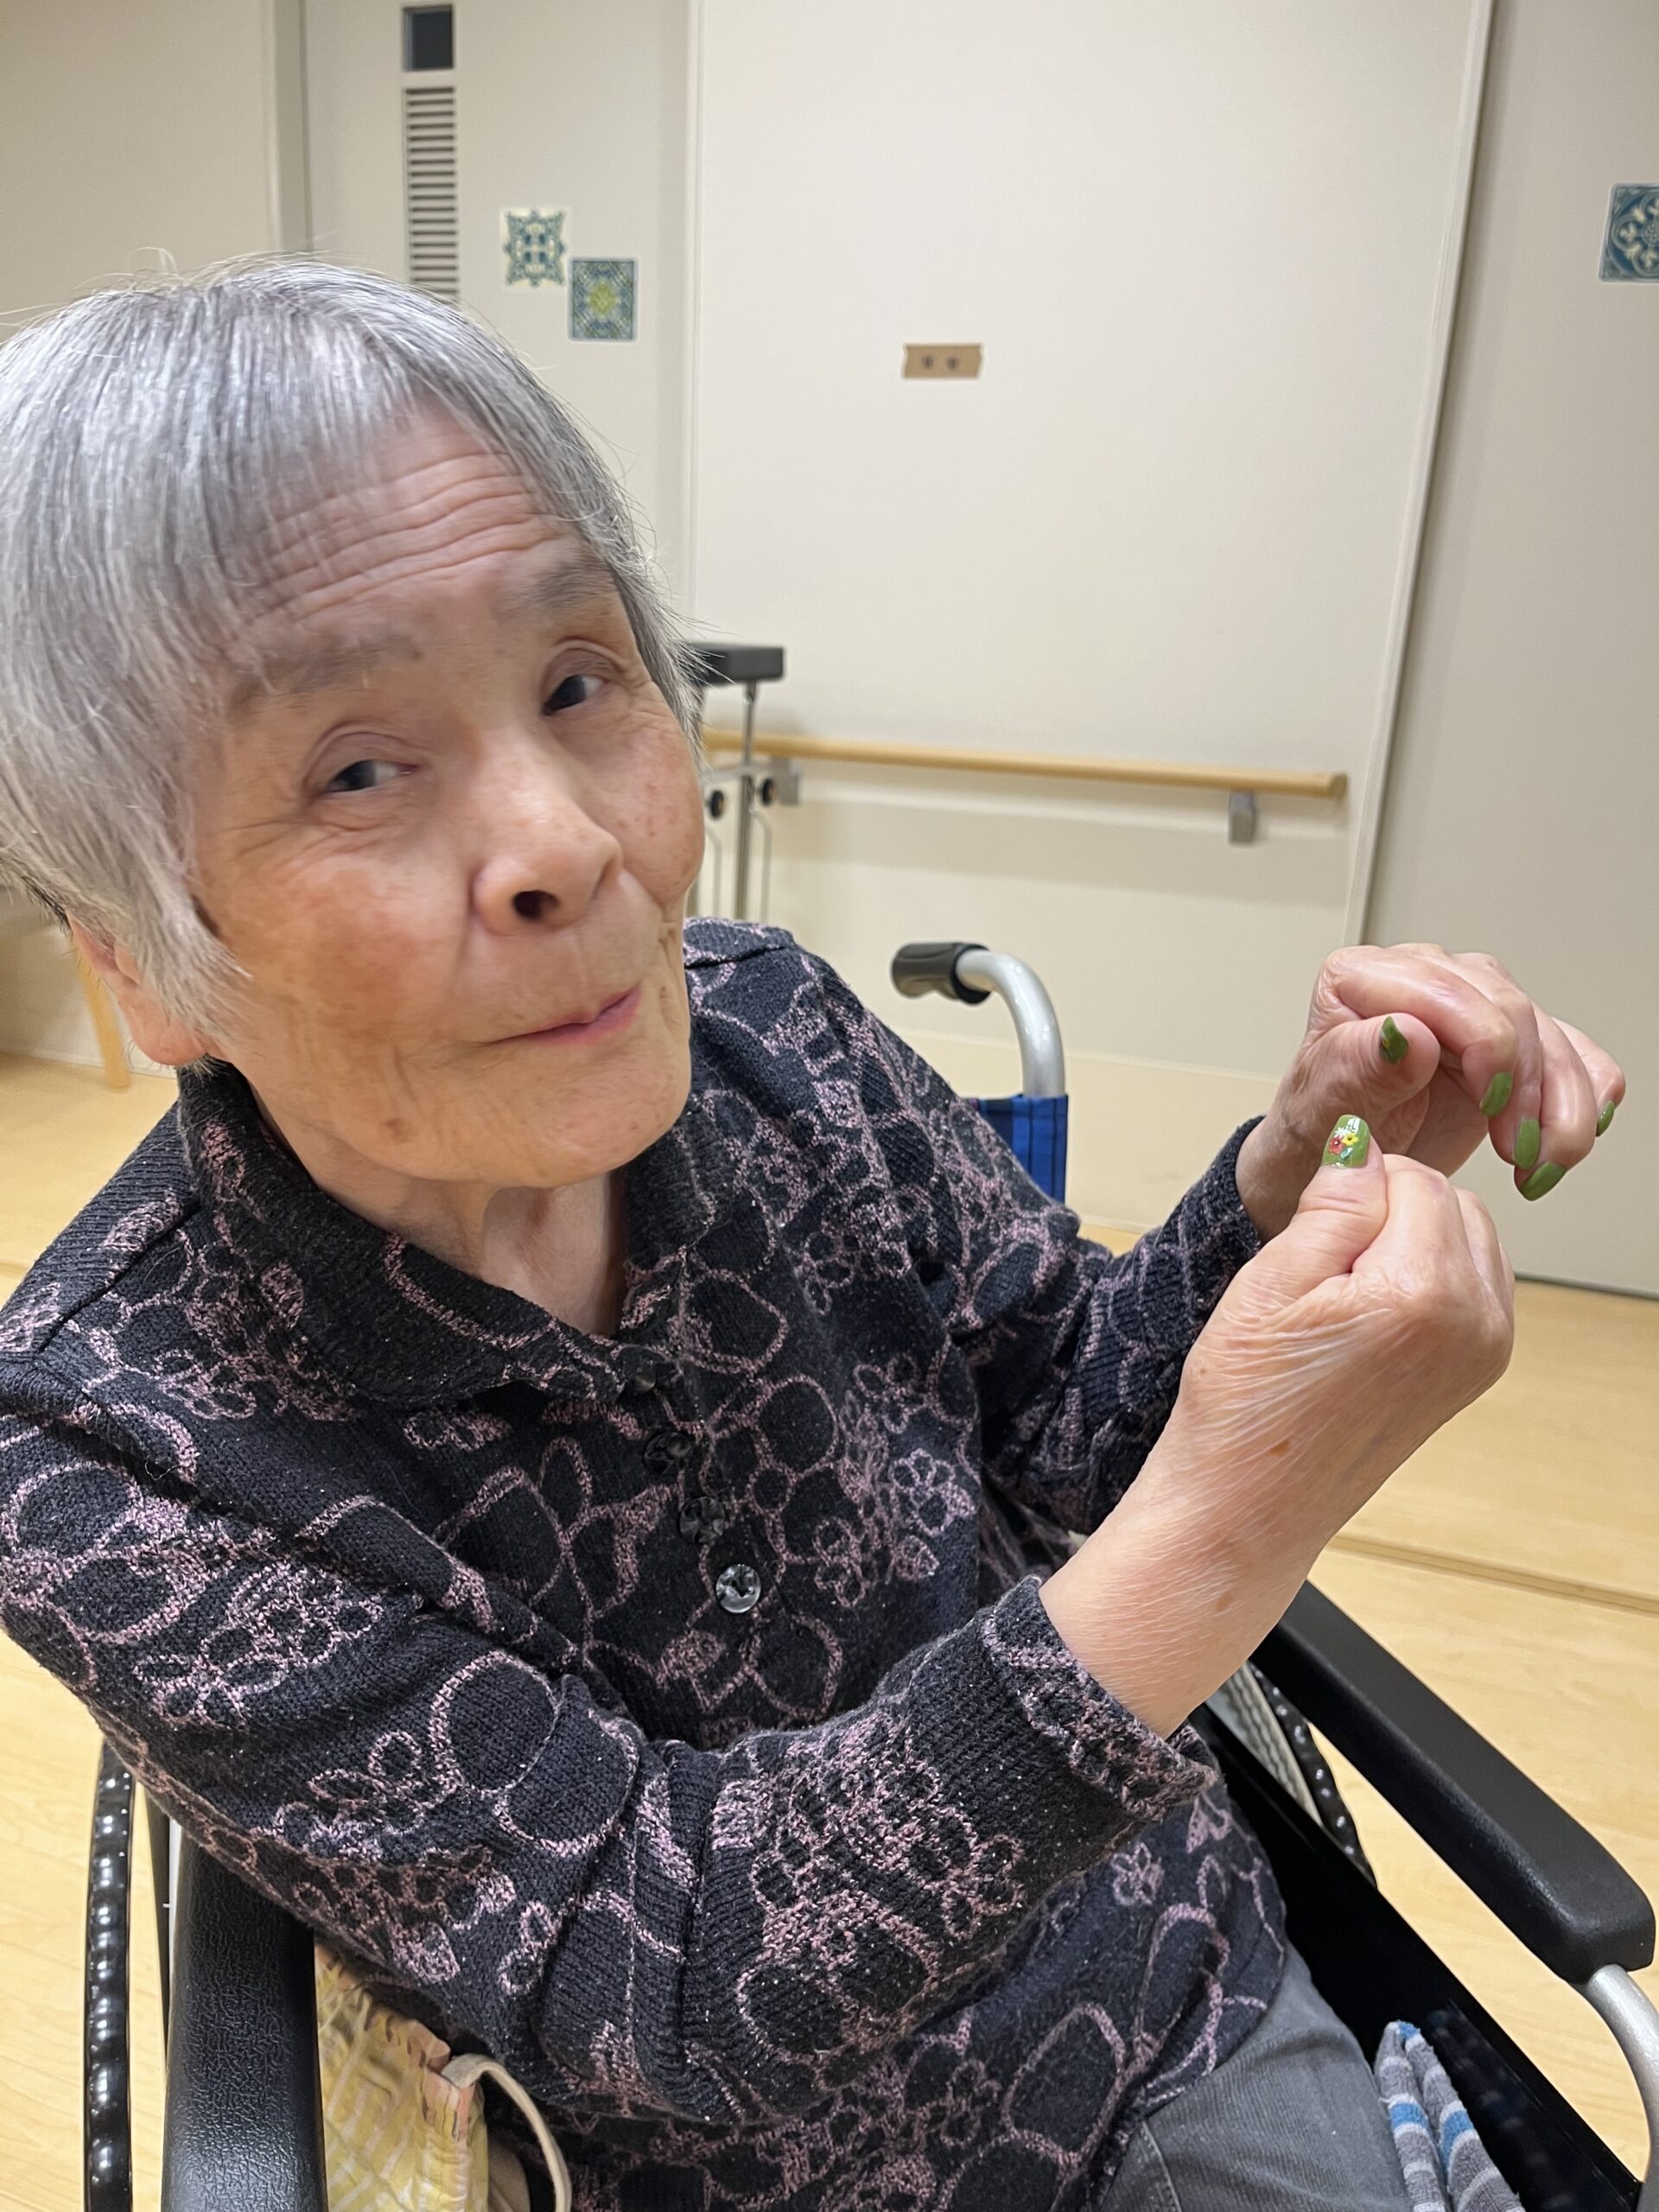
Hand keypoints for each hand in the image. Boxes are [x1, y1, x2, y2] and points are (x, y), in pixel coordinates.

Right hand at [1042, 1119, 1512, 1732]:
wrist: (1249, 1503)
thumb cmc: (1246, 1403)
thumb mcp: (1272, 1279)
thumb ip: (1335, 1200)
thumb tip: (1368, 1141)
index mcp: (1426, 1294)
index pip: (1411, 1176)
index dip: (1351, 1186)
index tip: (1306, 1232)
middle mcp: (1475, 1322)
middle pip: (1450, 1200)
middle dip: (1390, 1210)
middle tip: (1320, 1267)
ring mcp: (1484, 1351)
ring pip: (1465, 1236)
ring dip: (1411, 1239)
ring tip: (1342, 1295)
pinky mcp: (1476, 1370)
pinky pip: (1470, 1281)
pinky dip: (1426, 1276)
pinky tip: (1367, 1314)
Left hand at [1235, 944, 1625, 1237]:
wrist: (1345, 1161)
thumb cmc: (1322, 1125)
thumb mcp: (1327, 1106)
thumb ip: (1363, 1066)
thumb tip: (1409, 1033)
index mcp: (1364, 977)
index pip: (1446, 991)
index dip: (1486, 1045)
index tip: (1492, 1106)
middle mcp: (1424, 976)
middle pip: (1510, 1010)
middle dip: (1527, 1085)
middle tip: (1518, 1149)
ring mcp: (1473, 1003)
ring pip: (1551, 1034)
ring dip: (1563, 1104)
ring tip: (1540, 1163)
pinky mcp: (1512, 1040)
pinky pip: (1573, 1054)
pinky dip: (1585, 1098)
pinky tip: (1568, 1138)